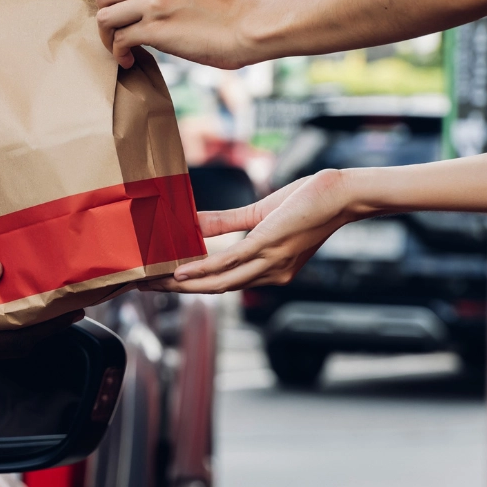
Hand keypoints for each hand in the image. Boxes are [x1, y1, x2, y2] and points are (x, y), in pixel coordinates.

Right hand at [0, 258, 82, 359]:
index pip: (15, 339)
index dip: (49, 327)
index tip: (76, 309)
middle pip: (17, 340)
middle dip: (49, 324)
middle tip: (76, 298)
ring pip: (5, 334)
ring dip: (31, 318)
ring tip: (55, 293)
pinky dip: (9, 311)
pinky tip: (18, 289)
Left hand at [95, 0, 254, 68]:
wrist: (250, 27)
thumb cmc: (227, 13)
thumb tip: (140, 7)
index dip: (116, 0)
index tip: (125, 17)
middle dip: (107, 17)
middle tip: (117, 34)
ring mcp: (153, 2)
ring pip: (105, 17)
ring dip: (108, 37)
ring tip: (122, 49)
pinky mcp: (155, 29)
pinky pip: (119, 40)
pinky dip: (119, 53)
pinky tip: (129, 60)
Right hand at [151, 169, 354, 292]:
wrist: (341, 195)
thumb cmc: (308, 202)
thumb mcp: (261, 214)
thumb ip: (226, 222)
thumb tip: (193, 222)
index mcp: (270, 270)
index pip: (224, 283)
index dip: (192, 286)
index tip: (162, 284)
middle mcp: (270, 274)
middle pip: (215, 289)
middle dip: (178, 291)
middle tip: (145, 288)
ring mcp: (269, 262)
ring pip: (218, 282)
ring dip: (183, 285)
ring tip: (153, 283)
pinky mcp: (267, 246)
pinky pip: (228, 262)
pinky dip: (202, 269)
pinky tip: (180, 271)